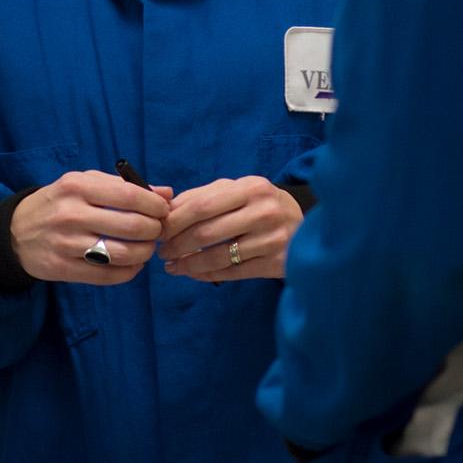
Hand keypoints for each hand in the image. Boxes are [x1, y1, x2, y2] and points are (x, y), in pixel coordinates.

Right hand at [10, 171, 172, 283]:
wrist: (15, 232)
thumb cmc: (59, 202)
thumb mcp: (84, 183)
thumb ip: (123, 185)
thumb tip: (166, 193)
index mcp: (77, 186)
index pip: (129, 195)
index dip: (155, 204)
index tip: (163, 209)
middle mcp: (71, 214)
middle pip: (131, 226)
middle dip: (154, 229)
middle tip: (157, 230)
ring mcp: (67, 244)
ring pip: (122, 254)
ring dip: (145, 252)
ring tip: (147, 247)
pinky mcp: (64, 269)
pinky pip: (108, 276)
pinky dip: (130, 272)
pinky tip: (133, 264)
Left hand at [159, 176, 303, 281]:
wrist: (304, 224)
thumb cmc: (260, 204)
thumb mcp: (236, 190)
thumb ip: (202, 196)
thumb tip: (165, 210)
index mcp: (250, 188)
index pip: (201, 205)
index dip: (175, 221)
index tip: (158, 231)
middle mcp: (263, 212)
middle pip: (207, 232)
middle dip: (177, 244)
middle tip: (163, 252)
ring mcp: (271, 239)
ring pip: (218, 256)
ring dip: (189, 264)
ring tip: (173, 267)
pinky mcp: (276, 263)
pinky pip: (233, 273)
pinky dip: (207, 275)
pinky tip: (194, 273)